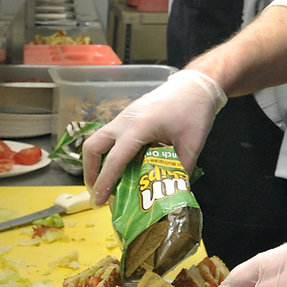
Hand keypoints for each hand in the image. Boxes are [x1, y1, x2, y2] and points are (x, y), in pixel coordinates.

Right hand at [82, 69, 225, 204]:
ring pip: (98, 139)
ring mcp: (125, 116)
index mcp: (139, 127)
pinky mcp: (128, 115)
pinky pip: (110, 135)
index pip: (115, 160)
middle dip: (90, 171)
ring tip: (106, 181)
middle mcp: (125, 120)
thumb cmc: (194, 110)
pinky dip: (108, 151)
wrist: (196, 84)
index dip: (105, 183)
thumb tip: (175, 192)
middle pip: (93, 146)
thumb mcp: (193, 143)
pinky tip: (123, 165)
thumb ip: (182, 169)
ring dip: (96, 160)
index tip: (99, 202)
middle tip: (98, 192)